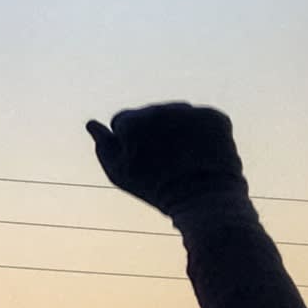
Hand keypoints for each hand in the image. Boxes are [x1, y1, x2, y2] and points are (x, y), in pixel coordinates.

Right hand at [85, 103, 247, 216]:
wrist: (204, 199)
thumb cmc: (155, 188)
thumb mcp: (119, 172)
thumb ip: (102, 145)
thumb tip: (91, 124)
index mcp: (131, 121)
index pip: (121, 121)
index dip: (128, 143)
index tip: (139, 161)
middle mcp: (160, 109)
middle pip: (149, 115)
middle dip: (152, 133)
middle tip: (163, 162)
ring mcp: (190, 111)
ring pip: (176, 115)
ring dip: (176, 129)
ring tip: (183, 158)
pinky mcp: (215, 116)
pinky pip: (202, 119)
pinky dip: (202, 132)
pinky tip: (202, 153)